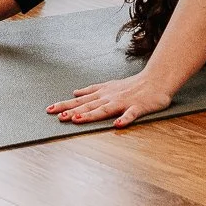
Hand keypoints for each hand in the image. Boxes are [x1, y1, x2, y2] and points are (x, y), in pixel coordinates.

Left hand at [47, 70, 174, 128]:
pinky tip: (117, 125)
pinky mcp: (138, 107)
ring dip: (91, 115)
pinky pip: (130, 114)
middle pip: (88, 105)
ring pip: (104, 110)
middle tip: (58, 117)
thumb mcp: (109, 85)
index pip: (80, 100)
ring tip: (77, 120)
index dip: (65, 105)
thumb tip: (74, 92)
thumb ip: (92, 90)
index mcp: (103, 93)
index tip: (50, 110)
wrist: (156, 80)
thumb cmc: (133, 84)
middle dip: (72, 111)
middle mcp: (110, 97)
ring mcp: (123, 102)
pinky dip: (124, 119)